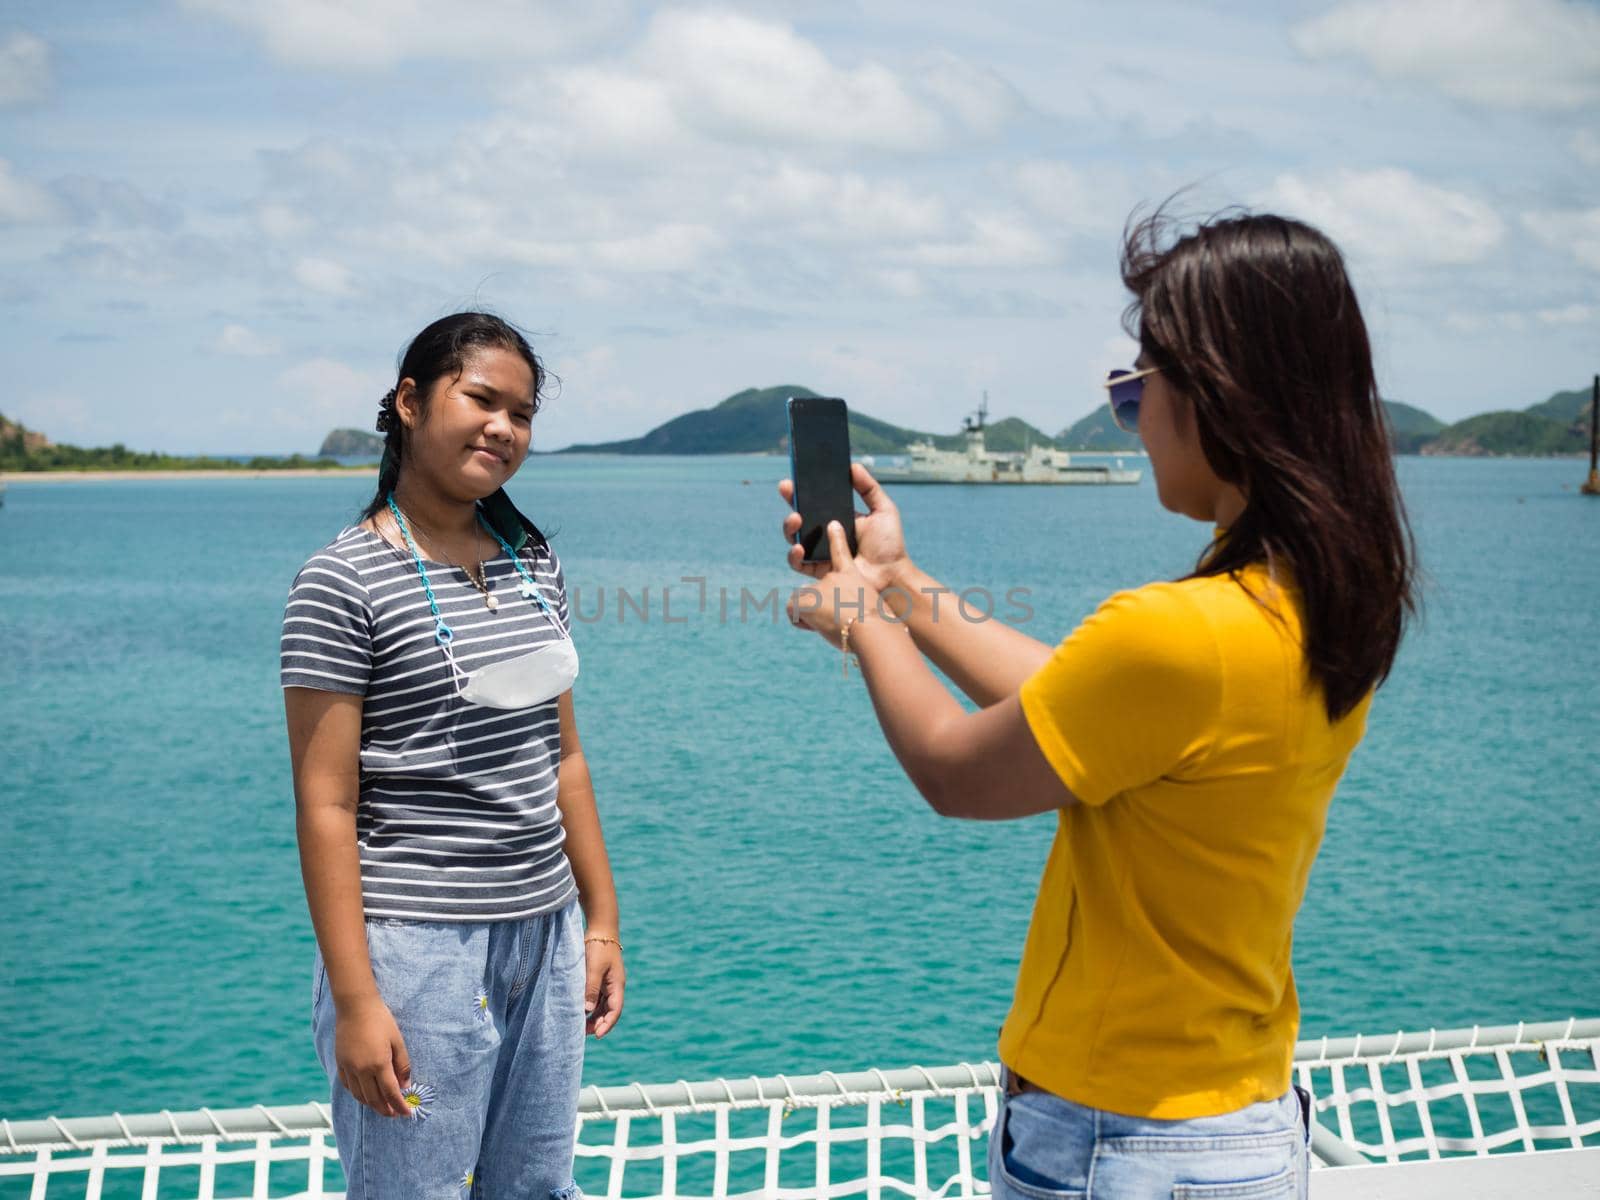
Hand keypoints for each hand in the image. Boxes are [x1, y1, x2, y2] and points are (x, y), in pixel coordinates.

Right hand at [334, 995, 412, 1117]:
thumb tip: (406, 1086)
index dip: (399, 1106)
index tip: (406, 1114)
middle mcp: (362, 1070)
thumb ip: (403, 1065)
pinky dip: (357, 1094)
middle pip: (374, 1099)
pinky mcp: (340, 1064)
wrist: (356, 1007)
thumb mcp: (398, 1041)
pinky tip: (365, 1095)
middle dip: (385, 1109)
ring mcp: (348, 1068)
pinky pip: (348, 1086)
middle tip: (394, 1114)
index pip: (391, 1093)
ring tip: (381, 1107)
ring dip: (371, 1105)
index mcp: (379, 1064)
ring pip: (359, 1096)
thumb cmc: (380, 1020)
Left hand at [584, 938, 624, 1038]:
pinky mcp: (600, 979)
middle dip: (599, 1023)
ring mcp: (608, 983)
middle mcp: (614, 986)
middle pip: (609, 1011)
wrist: (600, 929)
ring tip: (580, 1025)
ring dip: (594, 1017)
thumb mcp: (594, 968)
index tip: (597, 1035)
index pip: (615, 1010)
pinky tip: (581, 1011)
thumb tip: (587, 1010)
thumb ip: (591, 989)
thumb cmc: (599, 947)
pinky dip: (591, 1007)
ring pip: (603, 1006)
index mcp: (617, 985)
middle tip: (583, 1033)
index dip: (607, 1024)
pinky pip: (597, 998)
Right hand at [779, 462, 910, 592]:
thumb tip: (852, 465)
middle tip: (788, 490)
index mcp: (838, 517)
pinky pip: (798, 563)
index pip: (815, 501)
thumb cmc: (889, 544)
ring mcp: (819, 552)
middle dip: (791, 502)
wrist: (892, 573)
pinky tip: (799, 547)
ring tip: (796, 519)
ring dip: (789, 526)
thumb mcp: (883, 509)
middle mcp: (825, 534)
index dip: (802, 489)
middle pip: (800, 516)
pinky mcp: (817, 570)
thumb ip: (869, 488)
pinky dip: (794, 555)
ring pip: (794, 538)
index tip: (794, 477)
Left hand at [787, 519, 881, 647]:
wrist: (872, 631)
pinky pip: (792, 612)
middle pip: (815, 592)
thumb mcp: (870, 614)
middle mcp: (834, 577)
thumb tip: (837, 621)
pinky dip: (801, 622)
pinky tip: (818, 627)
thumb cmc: (876, 628)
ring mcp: (819, 586)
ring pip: (803, 602)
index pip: (841, 552)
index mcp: (852, 575)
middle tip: (837, 617)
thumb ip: (851, 609)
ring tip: (832, 624)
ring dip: (812, 616)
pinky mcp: (805, 598)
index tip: (833, 525)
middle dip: (818, 606)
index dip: (837, 537)